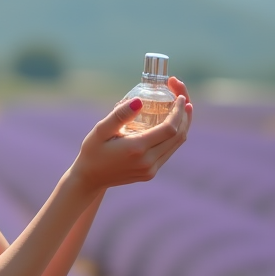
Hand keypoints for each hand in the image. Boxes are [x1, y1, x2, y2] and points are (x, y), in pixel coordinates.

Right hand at [71, 81, 192, 192]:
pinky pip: (169, 151)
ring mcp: (151, 169)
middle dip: (184, 114)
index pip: (170, 128)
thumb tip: (139, 101)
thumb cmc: (92, 151)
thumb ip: (119, 115)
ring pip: (177, 144)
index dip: (178, 111)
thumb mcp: (100, 130)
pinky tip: (172, 123)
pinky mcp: (151, 173)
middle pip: (179, 136)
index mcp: (137, 149)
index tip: (178, 96)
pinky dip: (175, 135)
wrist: (90, 178)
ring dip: (183, 125)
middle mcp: (148, 162)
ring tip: (183, 107)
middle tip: (182, 97)